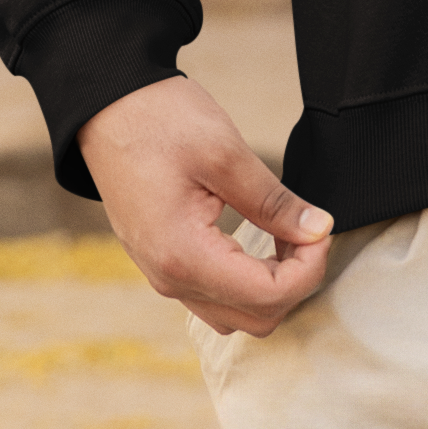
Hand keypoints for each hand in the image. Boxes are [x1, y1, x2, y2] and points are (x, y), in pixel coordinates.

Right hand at [78, 74, 332, 336]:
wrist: (108, 110)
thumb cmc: (162, 122)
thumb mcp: (225, 154)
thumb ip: (274, 201)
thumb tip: (319, 229)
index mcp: (184, 256)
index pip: (268, 296)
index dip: (309, 267)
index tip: (319, 226)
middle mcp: (170, 280)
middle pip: (257, 318)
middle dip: (296, 279)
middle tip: (309, 228)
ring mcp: (164, 276)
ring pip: (237, 314)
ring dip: (274, 283)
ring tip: (288, 231)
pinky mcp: (166, 264)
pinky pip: (217, 296)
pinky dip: (250, 279)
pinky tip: (264, 237)